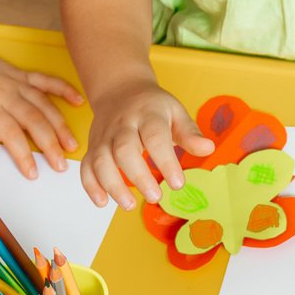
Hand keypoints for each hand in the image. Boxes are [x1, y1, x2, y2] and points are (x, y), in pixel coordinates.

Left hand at [0, 40, 83, 178]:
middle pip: (34, 122)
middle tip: (61, 165)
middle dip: (50, 145)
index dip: (25, 156)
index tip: (33, 172)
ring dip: (61, 125)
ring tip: (72, 144)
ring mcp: (16, 83)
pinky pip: (46, 80)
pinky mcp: (21, 74)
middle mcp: (6, 95)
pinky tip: (77, 101)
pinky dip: (64, 89)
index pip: (12, 135)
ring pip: (45, 105)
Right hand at [79, 81, 213, 210]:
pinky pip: (86, 166)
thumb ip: (190, 133)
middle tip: (155, 197)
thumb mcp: (175, 112)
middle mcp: (122, 125)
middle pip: (124, 149)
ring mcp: (104, 136)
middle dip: (138, 176)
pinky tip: (102, 202)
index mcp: (147, 114)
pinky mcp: (92, 146)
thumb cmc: (152, 107)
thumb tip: (208, 148)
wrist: (119, 89)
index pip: (155, 137)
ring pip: (100, 159)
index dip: (166, 161)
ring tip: (128, 204)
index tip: (178, 183)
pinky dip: (91, 185)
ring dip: (112, 184)